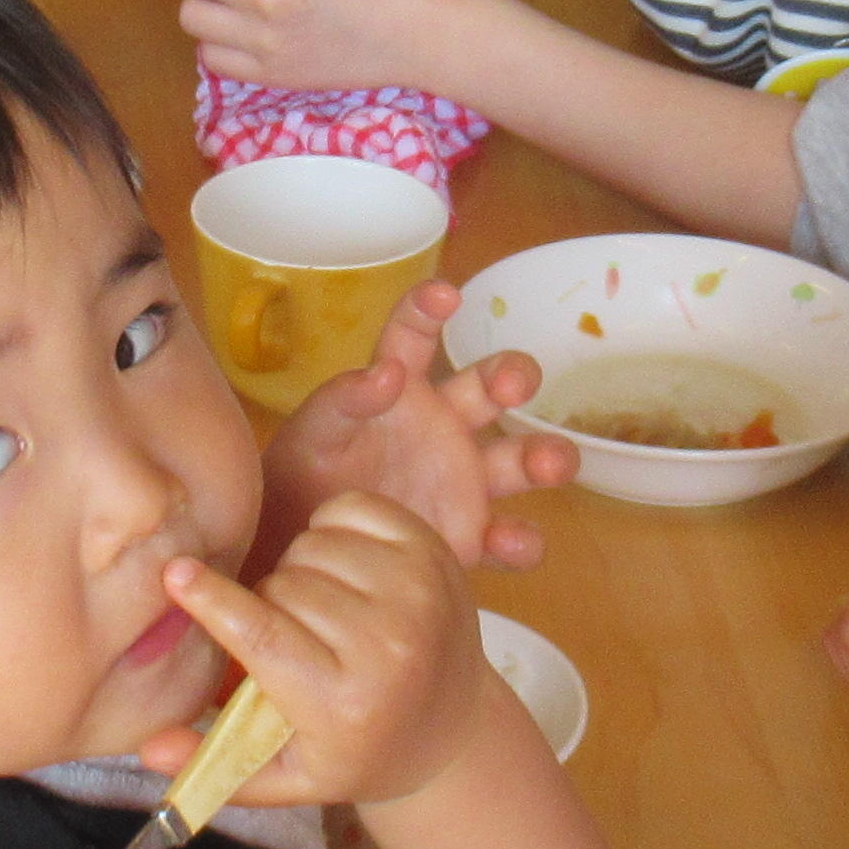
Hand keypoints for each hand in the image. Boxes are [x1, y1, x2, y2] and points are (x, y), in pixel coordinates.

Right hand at [154, 494, 488, 813]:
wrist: (452, 730)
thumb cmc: (357, 752)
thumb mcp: (288, 777)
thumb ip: (216, 762)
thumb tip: (146, 748)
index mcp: (344, 703)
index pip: (262, 635)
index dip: (213, 601)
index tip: (175, 574)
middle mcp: (389, 646)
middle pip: (284, 585)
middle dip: (268, 602)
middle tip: (285, 633)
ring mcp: (418, 594)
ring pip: (314, 544)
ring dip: (300, 567)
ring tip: (317, 606)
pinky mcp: (436, 555)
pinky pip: (354, 510)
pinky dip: (334, 527)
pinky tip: (341, 565)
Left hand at [262, 282, 573, 572]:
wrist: (298, 554)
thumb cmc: (301, 480)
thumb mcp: (312, 436)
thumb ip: (345, 401)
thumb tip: (386, 372)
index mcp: (400, 390)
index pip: (415, 338)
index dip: (428, 310)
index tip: (445, 295)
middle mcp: (444, 426)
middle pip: (491, 388)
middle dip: (511, 376)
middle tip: (512, 386)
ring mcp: (463, 481)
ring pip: (519, 459)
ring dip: (544, 456)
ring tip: (551, 463)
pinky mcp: (469, 536)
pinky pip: (507, 538)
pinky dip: (518, 542)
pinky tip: (506, 544)